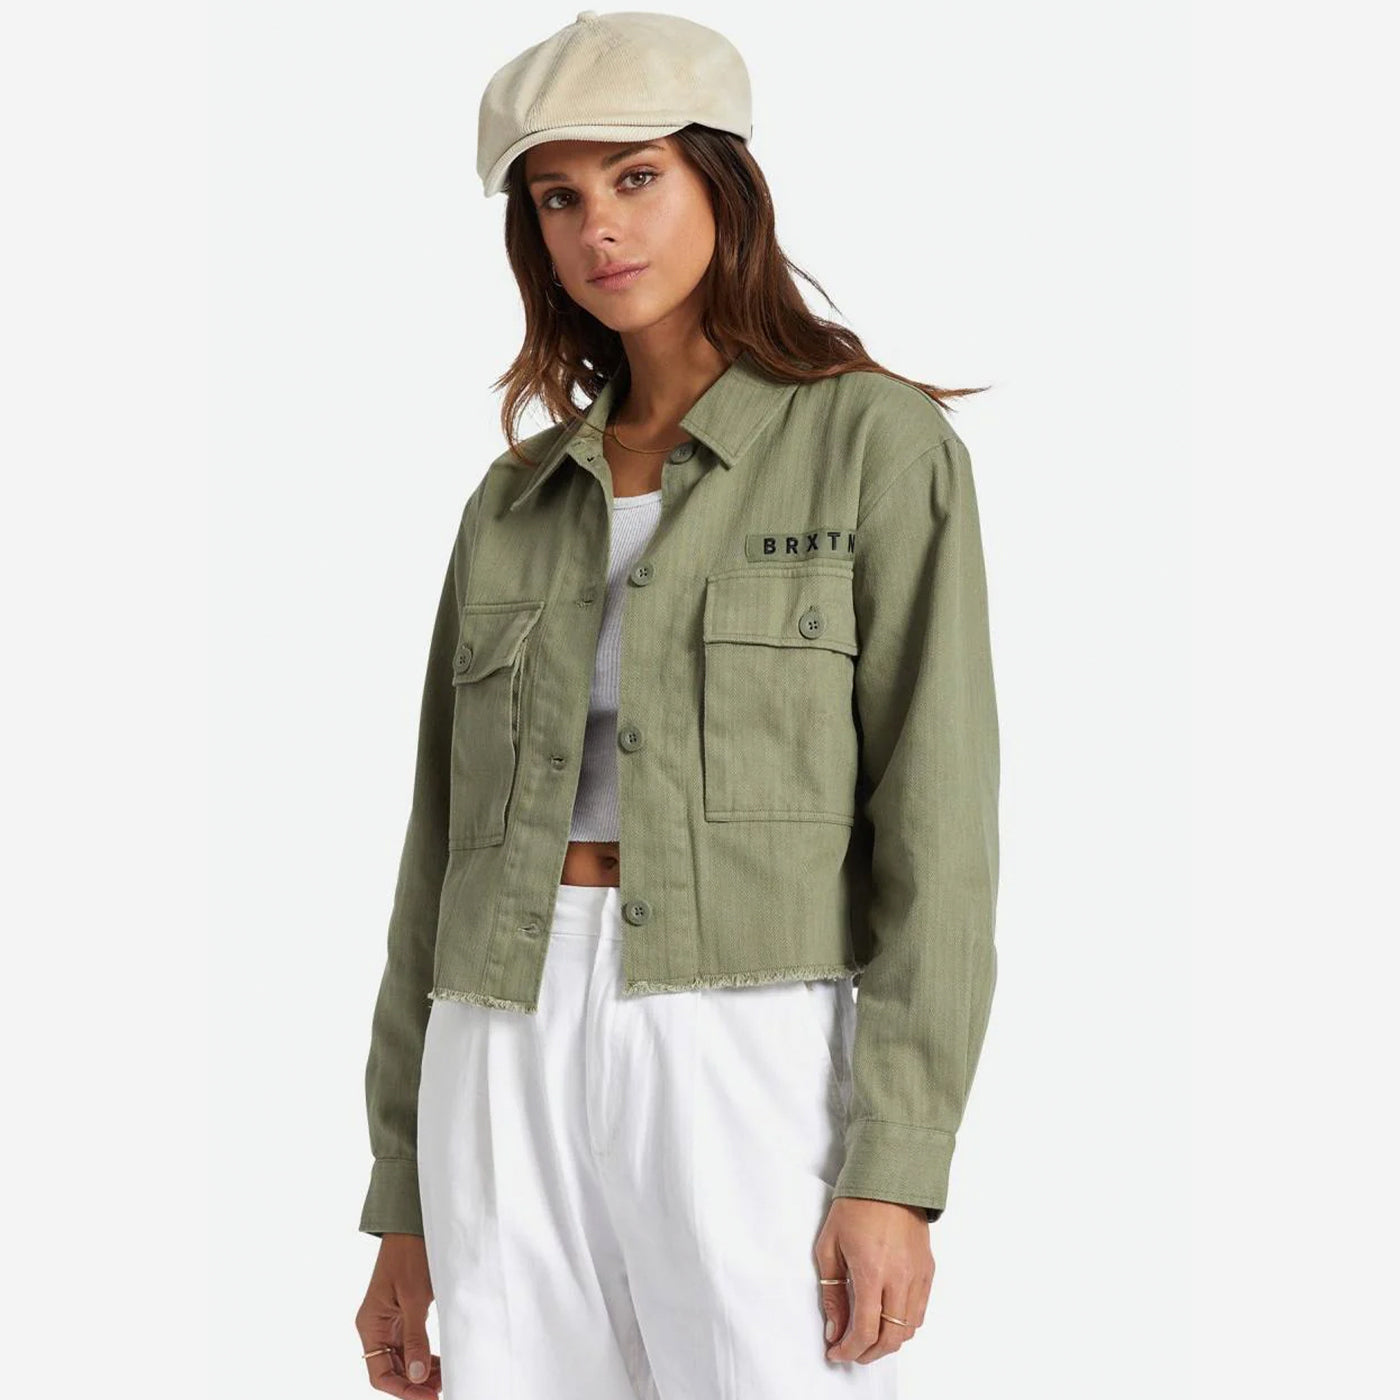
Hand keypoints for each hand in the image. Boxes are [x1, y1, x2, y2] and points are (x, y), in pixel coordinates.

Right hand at [355, 1233, 442, 1395]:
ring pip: (402, 1359)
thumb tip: (417, 1376)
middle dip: (415, 1383)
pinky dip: (424, 1356)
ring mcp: (389, 1322)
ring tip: (445, 1378)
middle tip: (442, 1389)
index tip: (429, 1397)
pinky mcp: (403, 1314)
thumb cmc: (409, 1255)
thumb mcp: (414, 1298)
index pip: (380, 1374)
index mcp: (370, 1325)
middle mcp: (376, 1327)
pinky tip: (441, 1363)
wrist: (412, 1226)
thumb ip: (415, 1338)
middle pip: (391, 1370)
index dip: (403, 1390)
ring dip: (421, 1372)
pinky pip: (410, 1345)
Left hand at [814, 1197, 933, 1364]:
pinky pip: (920, 1311)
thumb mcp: (829, 1247)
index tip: (835, 1352)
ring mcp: (918, 1275)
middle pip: (891, 1338)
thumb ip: (832, 1293)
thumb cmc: (855, 1207)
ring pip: (910, 1330)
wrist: (888, 1178)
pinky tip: (887, 1317)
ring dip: (888, 1341)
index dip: (849, 1349)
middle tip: (851, 1351)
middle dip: (869, 1353)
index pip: (866, 1330)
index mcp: (872, 1271)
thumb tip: (834, 1330)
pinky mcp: (928, 1270)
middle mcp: (900, 1278)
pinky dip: (904, 1324)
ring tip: (868, 1336)